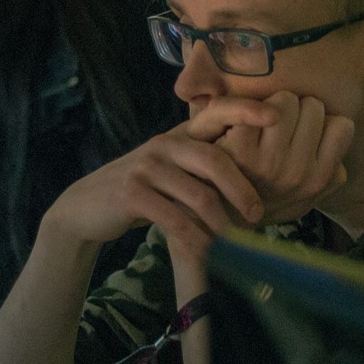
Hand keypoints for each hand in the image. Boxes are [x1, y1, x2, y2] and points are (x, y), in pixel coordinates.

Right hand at [41, 104, 275, 261]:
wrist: (86, 207)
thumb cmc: (142, 190)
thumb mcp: (170, 167)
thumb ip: (202, 164)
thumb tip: (257, 178)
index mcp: (179, 134)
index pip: (216, 112)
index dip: (246, 110)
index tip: (277, 116)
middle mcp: (163, 144)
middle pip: (215, 160)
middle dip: (242, 190)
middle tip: (260, 215)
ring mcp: (146, 167)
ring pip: (198, 195)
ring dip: (222, 223)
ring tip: (238, 243)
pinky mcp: (132, 193)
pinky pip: (175, 219)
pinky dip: (195, 239)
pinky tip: (207, 253)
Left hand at [198, 91, 353, 225]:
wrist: (220, 216)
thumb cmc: (267, 198)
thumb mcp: (308, 195)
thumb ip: (331, 169)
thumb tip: (341, 129)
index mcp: (320, 180)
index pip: (342, 125)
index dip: (323, 124)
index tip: (305, 134)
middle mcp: (298, 172)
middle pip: (313, 106)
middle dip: (298, 110)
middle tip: (280, 130)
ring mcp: (269, 161)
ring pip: (286, 100)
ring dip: (273, 104)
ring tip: (262, 126)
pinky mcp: (240, 148)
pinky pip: (257, 106)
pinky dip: (248, 110)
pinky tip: (240, 128)